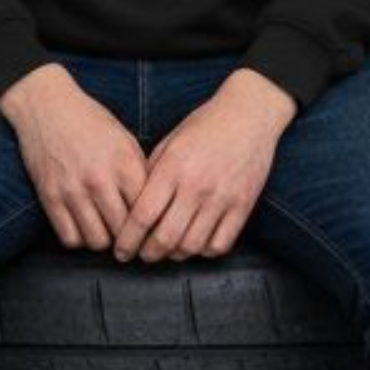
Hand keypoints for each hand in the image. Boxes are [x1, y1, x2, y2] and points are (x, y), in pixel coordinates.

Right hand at [0, 64, 146, 252]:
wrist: (46, 106)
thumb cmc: (89, 121)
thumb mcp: (125, 139)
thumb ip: (140, 173)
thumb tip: (155, 206)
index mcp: (124, 163)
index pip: (147, 211)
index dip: (152, 226)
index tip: (152, 231)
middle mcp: (100, 179)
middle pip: (124, 232)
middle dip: (130, 240)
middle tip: (130, 240)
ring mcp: (73, 190)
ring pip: (97, 241)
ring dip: (105, 241)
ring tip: (106, 232)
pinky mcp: (50, 197)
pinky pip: (70, 238)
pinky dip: (79, 239)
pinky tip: (84, 227)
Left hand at [116, 69, 295, 264]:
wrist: (249, 115)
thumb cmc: (205, 126)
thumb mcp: (169, 142)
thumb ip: (151, 173)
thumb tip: (132, 207)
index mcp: (173, 167)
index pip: (143, 215)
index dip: (128, 239)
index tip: (121, 250)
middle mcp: (197, 186)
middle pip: (165, 238)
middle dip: (148, 254)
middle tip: (142, 255)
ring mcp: (222, 198)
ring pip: (192, 246)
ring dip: (174, 255)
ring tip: (167, 251)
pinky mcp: (243, 206)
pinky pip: (220, 244)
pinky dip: (204, 251)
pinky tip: (196, 243)